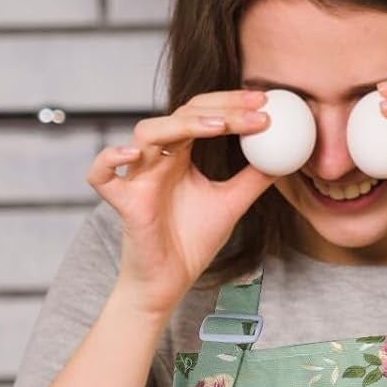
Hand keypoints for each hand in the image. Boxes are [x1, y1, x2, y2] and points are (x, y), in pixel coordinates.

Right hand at [88, 91, 276, 318]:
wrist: (169, 283)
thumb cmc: (191, 242)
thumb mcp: (231, 204)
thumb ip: (254, 178)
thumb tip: (285, 154)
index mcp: (179, 154)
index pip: (202, 114)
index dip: (232, 104)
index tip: (265, 102)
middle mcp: (157, 159)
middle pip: (180, 114)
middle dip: (220, 108)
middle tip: (255, 108)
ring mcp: (138, 178)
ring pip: (146, 133)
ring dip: (181, 124)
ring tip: (217, 127)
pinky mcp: (123, 202)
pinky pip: (101, 176)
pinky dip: (108, 159)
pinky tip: (132, 154)